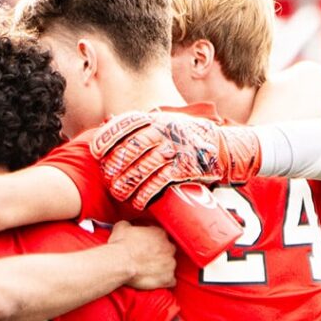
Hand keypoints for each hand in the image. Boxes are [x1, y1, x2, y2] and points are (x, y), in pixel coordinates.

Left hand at [93, 109, 260, 209]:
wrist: (225, 148)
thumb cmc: (187, 137)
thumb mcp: (166, 121)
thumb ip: (143, 125)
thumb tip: (108, 128)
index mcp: (157, 118)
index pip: (125, 124)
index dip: (107, 138)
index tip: (96, 152)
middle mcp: (165, 131)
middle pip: (130, 149)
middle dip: (115, 167)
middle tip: (108, 180)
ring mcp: (175, 149)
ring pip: (142, 167)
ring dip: (126, 184)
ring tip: (119, 193)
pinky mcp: (185, 168)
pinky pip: (160, 182)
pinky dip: (146, 194)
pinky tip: (138, 202)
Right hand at [108, 220, 176, 289]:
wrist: (120, 263)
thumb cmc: (121, 245)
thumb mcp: (121, 228)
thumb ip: (129, 225)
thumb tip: (127, 226)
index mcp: (159, 233)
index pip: (160, 235)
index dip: (153, 240)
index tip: (146, 244)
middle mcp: (168, 247)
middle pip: (168, 249)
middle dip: (161, 253)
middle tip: (148, 257)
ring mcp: (169, 264)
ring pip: (170, 265)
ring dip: (163, 267)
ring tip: (150, 270)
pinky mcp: (167, 278)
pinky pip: (171, 280)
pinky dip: (165, 281)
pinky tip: (157, 280)